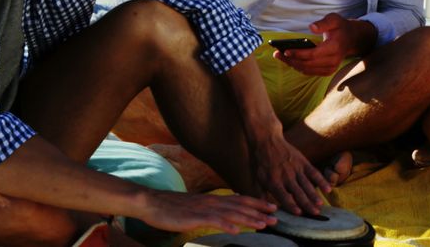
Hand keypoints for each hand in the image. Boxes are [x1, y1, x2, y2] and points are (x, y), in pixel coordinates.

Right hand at [135, 189, 278, 233]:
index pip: (241, 200)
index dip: (258, 203)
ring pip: (231, 213)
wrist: (152, 203)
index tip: (273, 208)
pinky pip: (213, 221)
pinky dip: (226, 225)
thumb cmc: (174, 208)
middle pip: (241, 206)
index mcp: (214, 199)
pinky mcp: (194, 217)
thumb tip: (226, 215)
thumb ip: (212, 209)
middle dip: (260, 212)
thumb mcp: (197, 207)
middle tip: (276, 217)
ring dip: (249, 219)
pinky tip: (236, 231)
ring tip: (263, 225)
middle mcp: (213, 201)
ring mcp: (204, 209)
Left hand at [251, 127, 330, 214]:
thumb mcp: (257, 179)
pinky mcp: (303, 162)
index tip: (299, 213)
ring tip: (320, 205)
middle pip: (298, 193)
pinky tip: (328, 189)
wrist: (267, 141)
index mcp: (273, 181)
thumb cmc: (261, 163)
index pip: (284, 196)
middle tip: (314, 213)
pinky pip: (314, 173)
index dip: (292, 205)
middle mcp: (286, 176)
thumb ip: (261, 195)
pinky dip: (321, 181)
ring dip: (314, 195)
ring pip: (307, 184)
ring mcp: (295, 168)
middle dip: (306, 204)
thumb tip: (265, 210)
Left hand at [276, 14, 374, 75]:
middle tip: (277, 54)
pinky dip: (300, 68)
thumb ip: (324, 23)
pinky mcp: (328, 71)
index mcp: (335, 47)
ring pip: (308, 70)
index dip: (299, 54)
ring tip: (280, 57)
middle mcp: (334, 60)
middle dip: (291, 60)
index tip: (286, 51)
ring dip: (293, 65)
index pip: (314, 54)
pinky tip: (290, 61)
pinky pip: (311, 72)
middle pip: (308, 64)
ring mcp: (331, 67)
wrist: (352, 38)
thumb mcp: (334, 19)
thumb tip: (312, 27)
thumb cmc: (340, 27)